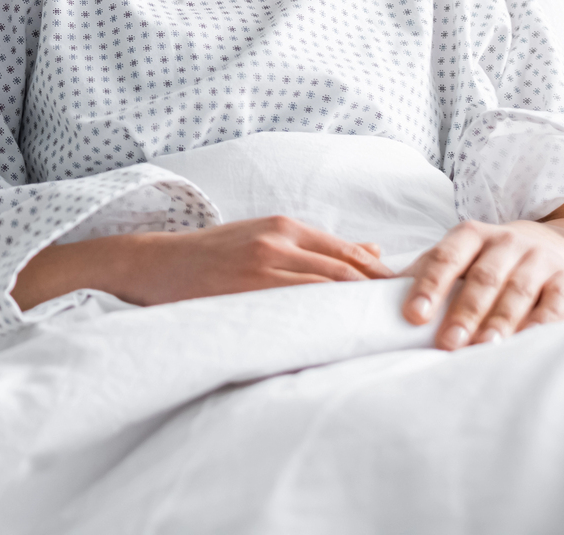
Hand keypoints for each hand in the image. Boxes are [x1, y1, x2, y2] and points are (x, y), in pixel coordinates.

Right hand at [13, 215, 392, 310]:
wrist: (157, 263)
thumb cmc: (211, 256)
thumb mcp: (263, 238)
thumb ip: (314, 247)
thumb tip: (372, 252)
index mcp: (284, 226)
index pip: (349, 252)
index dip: (381, 277)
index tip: (405, 298)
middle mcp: (279, 240)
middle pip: (347, 269)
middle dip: (380, 295)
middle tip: (406, 318)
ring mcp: (264, 264)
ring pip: (329, 286)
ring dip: (359, 309)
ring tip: (384, 330)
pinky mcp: (249, 289)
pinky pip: (299, 306)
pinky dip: (325, 319)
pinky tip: (342, 336)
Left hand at [402, 218, 563, 349]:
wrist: (547, 244)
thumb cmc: (484, 260)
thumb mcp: (454, 257)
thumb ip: (420, 274)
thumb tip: (369, 297)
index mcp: (469, 235)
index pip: (445, 258)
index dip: (429, 287)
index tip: (413, 316)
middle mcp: (505, 242)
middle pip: (483, 278)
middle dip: (464, 312)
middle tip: (447, 342)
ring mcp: (538, 259)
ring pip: (518, 290)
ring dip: (501, 321)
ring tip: (484, 347)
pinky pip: (557, 302)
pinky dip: (543, 321)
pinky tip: (530, 340)